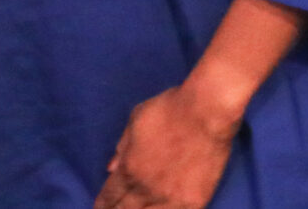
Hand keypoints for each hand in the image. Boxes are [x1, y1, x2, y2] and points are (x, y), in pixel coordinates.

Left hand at [95, 82, 237, 208]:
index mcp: (130, 170)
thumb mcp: (136, 119)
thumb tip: (111, 168)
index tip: (100, 207)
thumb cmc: (169, 109)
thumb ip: (123, 146)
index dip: (103, 204)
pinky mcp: (194, 202)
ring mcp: (171, 199)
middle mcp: (147, 190)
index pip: (110, 196)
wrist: (207, 112)